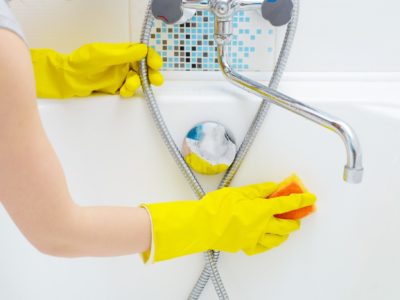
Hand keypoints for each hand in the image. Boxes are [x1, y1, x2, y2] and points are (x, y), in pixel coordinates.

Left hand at [30, 43, 162, 97]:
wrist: (68, 78)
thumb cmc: (81, 62)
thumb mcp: (103, 55)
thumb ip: (123, 54)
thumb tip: (143, 50)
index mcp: (121, 52)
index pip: (142, 53)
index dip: (151, 58)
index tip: (155, 64)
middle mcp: (123, 63)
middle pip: (144, 68)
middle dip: (151, 74)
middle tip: (156, 80)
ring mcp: (120, 76)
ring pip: (138, 80)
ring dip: (138, 83)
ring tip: (129, 86)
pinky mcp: (116, 88)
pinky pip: (129, 90)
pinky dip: (129, 92)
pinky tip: (123, 92)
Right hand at [141, 182, 315, 262]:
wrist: (201, 225)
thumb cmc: (216, 208)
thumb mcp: (238, 192)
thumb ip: (258, 190)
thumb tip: (272, 188)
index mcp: (261, 210)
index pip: (287, 204)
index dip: (301, 200)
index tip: (310, 198)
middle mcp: (261, 226)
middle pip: (287, 225)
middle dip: (295, 218)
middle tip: (297, 213)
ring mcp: (254, 238)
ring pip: (278, 239)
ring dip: (285, 232)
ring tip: (286, 226)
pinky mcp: (245, 246)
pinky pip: (263, 247)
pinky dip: (269, 242)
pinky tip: (269, 238)